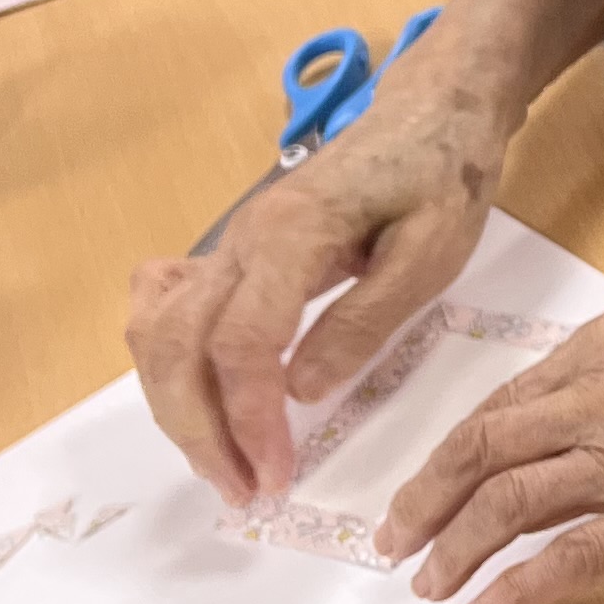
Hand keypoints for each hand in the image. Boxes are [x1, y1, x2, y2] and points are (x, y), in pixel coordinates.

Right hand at [129, 59, 513, 501]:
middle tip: (242, 492)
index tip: (276, 475)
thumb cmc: (442, 177)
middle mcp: (240, 239)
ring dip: (178, 406)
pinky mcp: (234, 253)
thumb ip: (365, 321)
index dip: (249, 418)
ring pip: (160, 331)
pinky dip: (167, 360)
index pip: (241, 342)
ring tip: (224, 466)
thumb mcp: (431, 253)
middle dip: (198, 429)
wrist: (432, 111)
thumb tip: (300, 390)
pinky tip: (196, 397)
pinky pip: (167, 305)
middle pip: (178, 344)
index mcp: (290, 235)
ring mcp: (228, 244)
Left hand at [379, 260, 603, 603]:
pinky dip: (517, 590)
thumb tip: (598, 385)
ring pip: (508, 506)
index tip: (427, 484)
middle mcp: (601, 400)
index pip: (502, 406)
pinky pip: (572, 559)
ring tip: (429, 585)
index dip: (451, 453)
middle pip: (482, 453)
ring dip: (455, 549)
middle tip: (396, 540)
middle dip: (426, 501)